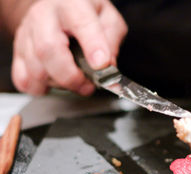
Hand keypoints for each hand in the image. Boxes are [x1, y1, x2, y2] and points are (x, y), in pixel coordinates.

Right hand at [11, 0, 127, 95]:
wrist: (60, 6)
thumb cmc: (86, 14)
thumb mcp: (109, 19)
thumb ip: (111, 41)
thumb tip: (108, 66)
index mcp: (72, 4)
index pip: (82, 24)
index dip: (93, 47)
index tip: (102, 64)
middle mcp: (44, 16)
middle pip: (48, 50)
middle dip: (71, 76)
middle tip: (88, 85)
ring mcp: (27, 33)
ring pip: (35, 68)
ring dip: (59, 84)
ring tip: (75, 82)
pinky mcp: (18, 50)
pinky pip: (23, 79)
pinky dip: (40, 88)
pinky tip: (54, 82)